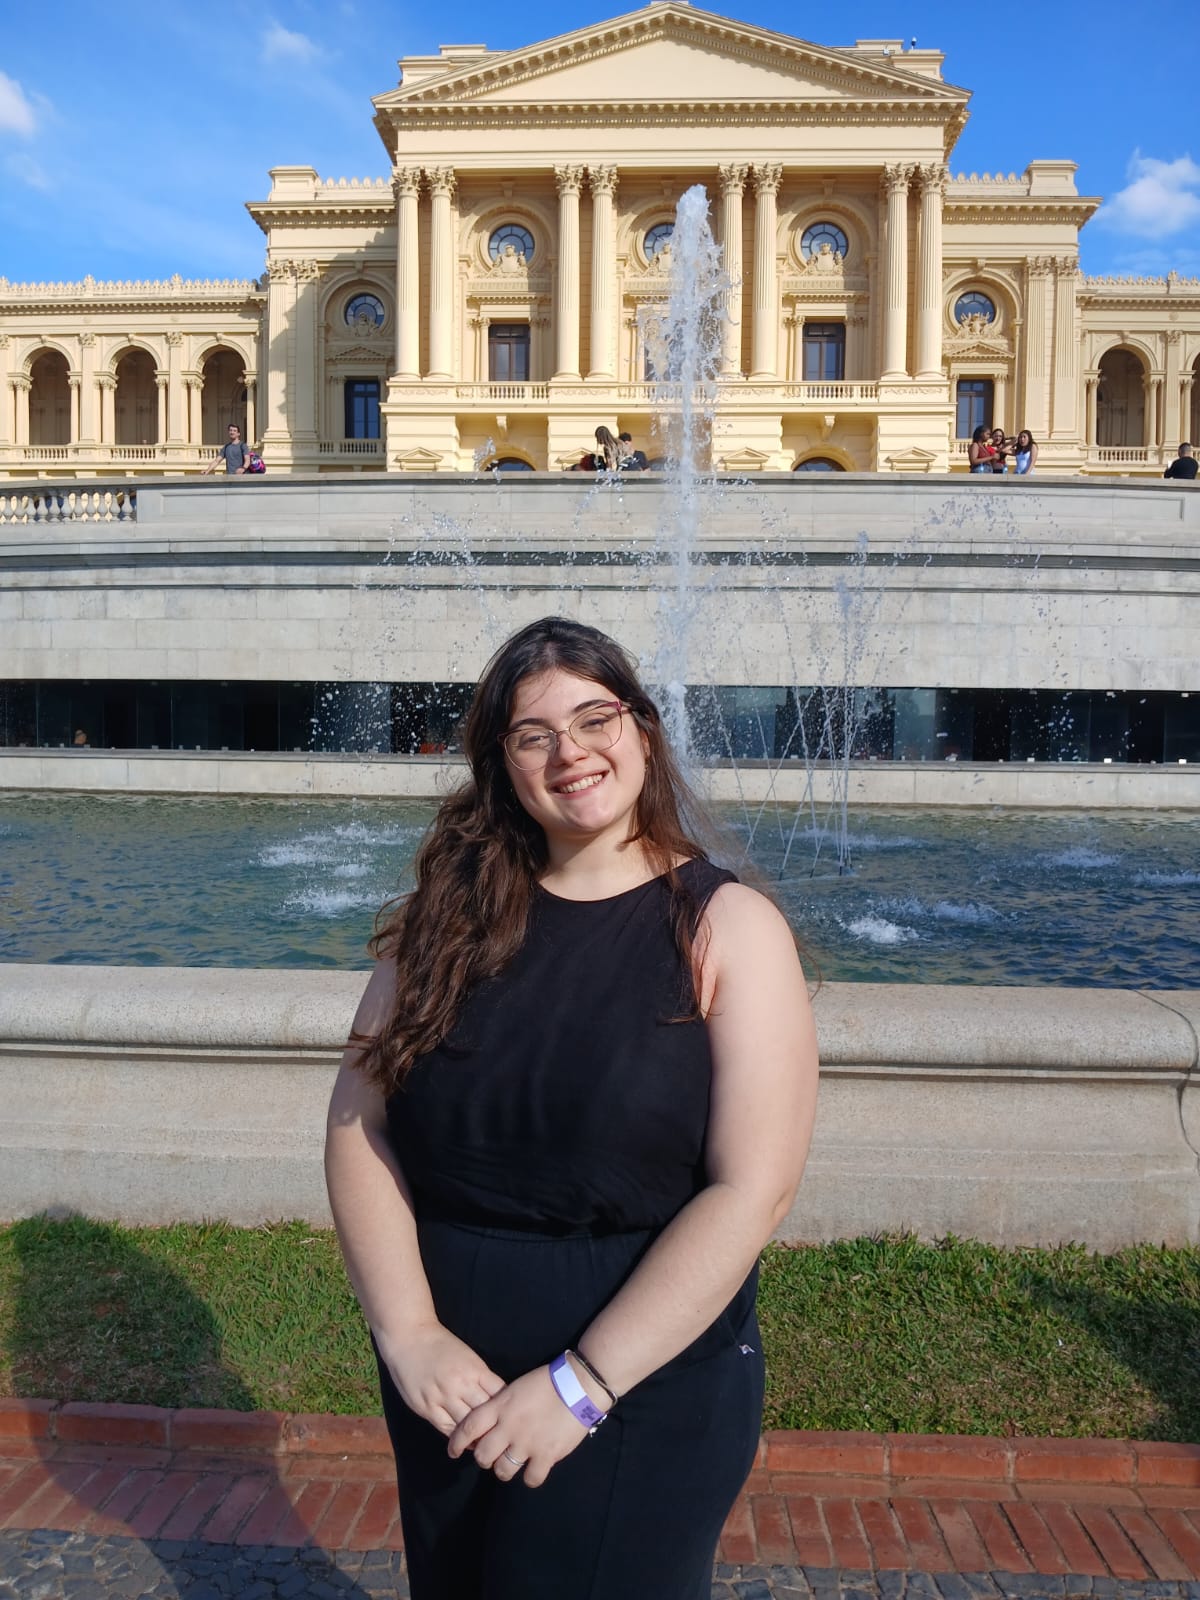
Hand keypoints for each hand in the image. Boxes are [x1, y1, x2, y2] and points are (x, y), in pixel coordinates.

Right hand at [379, 1322, 504, 1435]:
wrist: (409, 1337)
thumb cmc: (441, 1345)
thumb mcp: (467, 1356)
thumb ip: (480, 1377)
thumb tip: (495, 1399)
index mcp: (474, 1369)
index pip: (499, 1394)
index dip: (506, 1407)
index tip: (511, 1416)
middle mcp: (460, 1384)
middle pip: (484, 1412)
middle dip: (493, 1425)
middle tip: (501, 1437)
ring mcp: (442, 1397)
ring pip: (466, 1424)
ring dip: (476, 1435)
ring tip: (484, 1444)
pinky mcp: (426, 1407)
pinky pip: (446, 1428)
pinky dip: (457, 1437)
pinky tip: (463, 1442)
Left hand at [448, 1364, 594, 1488]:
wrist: (578, 1384)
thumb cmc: (546, 1382)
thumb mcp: (515, 1388)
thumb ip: (500, 1406)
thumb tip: (490, 1423)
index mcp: (500, 1407)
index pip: (468, 1427)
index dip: (457, 1442)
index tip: (453, 1452)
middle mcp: (508, 1427)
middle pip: (483, 1455)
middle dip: (484, 1459)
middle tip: (492, 1456)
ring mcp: (527, 1443)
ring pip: (502, 1471)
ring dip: (504, 1470)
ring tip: (512, 1464)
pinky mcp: (546, 1455)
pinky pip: (531, 1479)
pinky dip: (531, 1477)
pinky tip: (535, 1469)